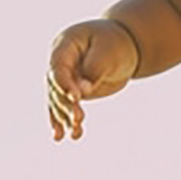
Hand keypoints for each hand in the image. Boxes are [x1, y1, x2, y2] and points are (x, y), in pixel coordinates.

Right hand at [46, 19, 139, 140]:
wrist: (123, 45)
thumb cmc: (116, 43)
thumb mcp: (108, 52)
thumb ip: (95, 69)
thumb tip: (83, 93)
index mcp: (65, 45)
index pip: (58, 67)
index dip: (64, 83)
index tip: (76, 98)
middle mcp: (60, 63)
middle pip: (57, 87)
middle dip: (67, 105)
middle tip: (79, 119)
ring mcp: (65, 78)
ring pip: (59, 100)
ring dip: (65, 117)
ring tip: (76, 132)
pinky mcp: (72, 92)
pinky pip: (63, 107)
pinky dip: (63, 121)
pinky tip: (63, 137)